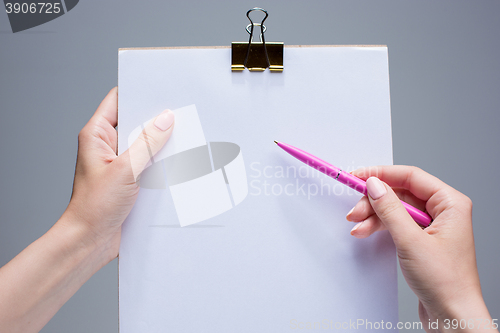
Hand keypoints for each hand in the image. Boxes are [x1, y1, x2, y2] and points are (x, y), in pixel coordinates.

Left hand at [63, 87, 174, 260]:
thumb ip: (147, 143)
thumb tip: (165, 119)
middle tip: (180, 115)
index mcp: (96, 135)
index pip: (117, 101)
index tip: (162, 89)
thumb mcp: (125, 170)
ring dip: (161, 144)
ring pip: (145, 143)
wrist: (90, 240)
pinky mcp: (129, 178)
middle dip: (156, 119)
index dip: (138, 92)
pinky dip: (161, 162)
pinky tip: (178, 162)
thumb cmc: (94, 206)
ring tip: (183, 138)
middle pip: (135, 122)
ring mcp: (119, 162)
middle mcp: (107, 146)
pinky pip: (149, 162)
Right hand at [346, 166, 495, 331]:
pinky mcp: (422, 239)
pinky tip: (365, 232)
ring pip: (395, 208)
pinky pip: (396, 223)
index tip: (357, 176)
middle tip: (354, 210)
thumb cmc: (446, 282)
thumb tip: (374, 185)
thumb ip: (390, 209)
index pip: (410, 176)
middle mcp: (442, 210)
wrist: (452, 316)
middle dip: (374, 201)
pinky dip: (379, 227)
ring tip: (357, 226)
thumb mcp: (411, 241)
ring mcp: (432, 225)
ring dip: (373, 216)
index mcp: (450, 203)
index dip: (381, 174)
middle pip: (400, 192)